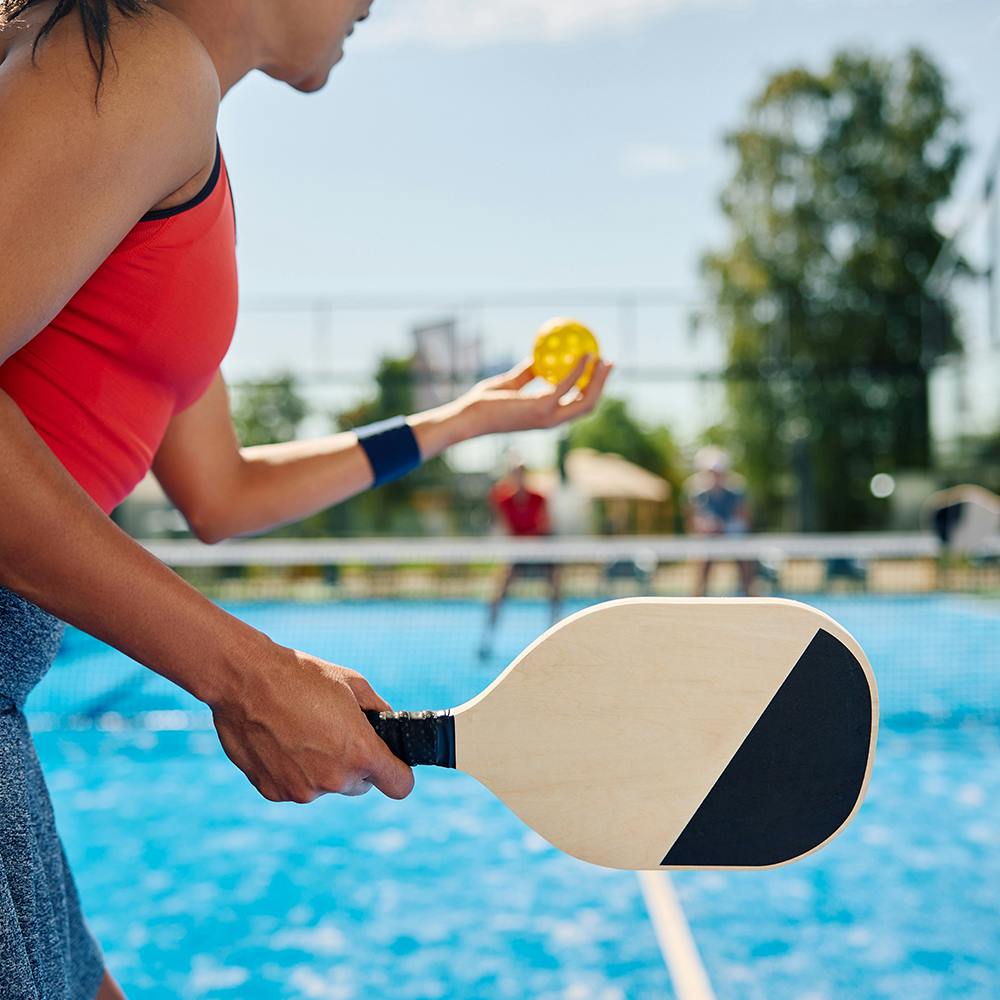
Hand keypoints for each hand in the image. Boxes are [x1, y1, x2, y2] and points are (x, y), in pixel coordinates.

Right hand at [211, 644, 413, 802]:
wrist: (245, 680)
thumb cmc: (301, 676)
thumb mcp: (352, 683)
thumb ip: (378, 710)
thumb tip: (388, 725)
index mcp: (360, 752)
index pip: (400, 785)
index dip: (398, 773)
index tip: (390, 763)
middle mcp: (334, 779)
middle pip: (360, 784)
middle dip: (354, 764)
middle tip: (333, 732)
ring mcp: (302, 790)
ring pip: (325, 785)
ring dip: (321, 767)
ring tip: (300, 730)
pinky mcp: (274, 793)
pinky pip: (295, 786)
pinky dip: (293, 770)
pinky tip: (279, 740)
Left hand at [459, 355, 611, 437]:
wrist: (469, 416)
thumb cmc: (483, 402)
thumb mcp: (509, 384)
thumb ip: (525, 374)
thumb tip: (537, 358)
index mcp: (545, 416)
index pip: (575, 406)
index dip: (590, 390)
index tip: (596, 371)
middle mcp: (551, 420)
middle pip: (588, 405)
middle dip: (602, 385)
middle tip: (608, 363)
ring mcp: (549, 416)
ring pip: (585, 400)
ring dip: (598, 380)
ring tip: (603, 358)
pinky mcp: (542, 408)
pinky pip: (567, 386)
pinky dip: (579, 370)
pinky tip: (584, 355)